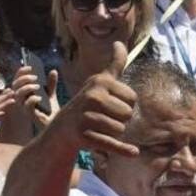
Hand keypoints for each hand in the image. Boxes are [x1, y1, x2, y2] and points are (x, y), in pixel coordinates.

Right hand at [9, 66, 59, 127]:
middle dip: (24, 79)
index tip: (31, 67)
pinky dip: (32, 99)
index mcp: (24, 93)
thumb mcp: (51, 93)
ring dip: (27, 87)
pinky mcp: (29, 114)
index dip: (21, 72)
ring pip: (18, 94)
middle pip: (15, 85)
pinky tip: (40, 97)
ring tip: (38, 85)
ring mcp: (24, 107)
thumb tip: (53, 71)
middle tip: (36, 77)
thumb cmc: (50, 108)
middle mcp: (21, 99)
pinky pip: (26, 105)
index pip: (18, 80)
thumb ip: (51, 83)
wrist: (55, 122)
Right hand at [49, 42, 138, 156]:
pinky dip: (123, 150)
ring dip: (114, 133)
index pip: (132, 99)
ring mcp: (86, 116)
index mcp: (99, 82)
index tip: (110, 104)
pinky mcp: (83, 136)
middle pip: (127, 114)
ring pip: (120, 129)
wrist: (61, 130)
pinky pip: (111, 143)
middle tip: (103, 118)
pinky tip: (134, 152)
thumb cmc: (88, 104)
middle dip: (120, 120)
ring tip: (98, 128)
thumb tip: (119, 42)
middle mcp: (92, 96)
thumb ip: (114, 64)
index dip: (125, 105)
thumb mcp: (100, 82)